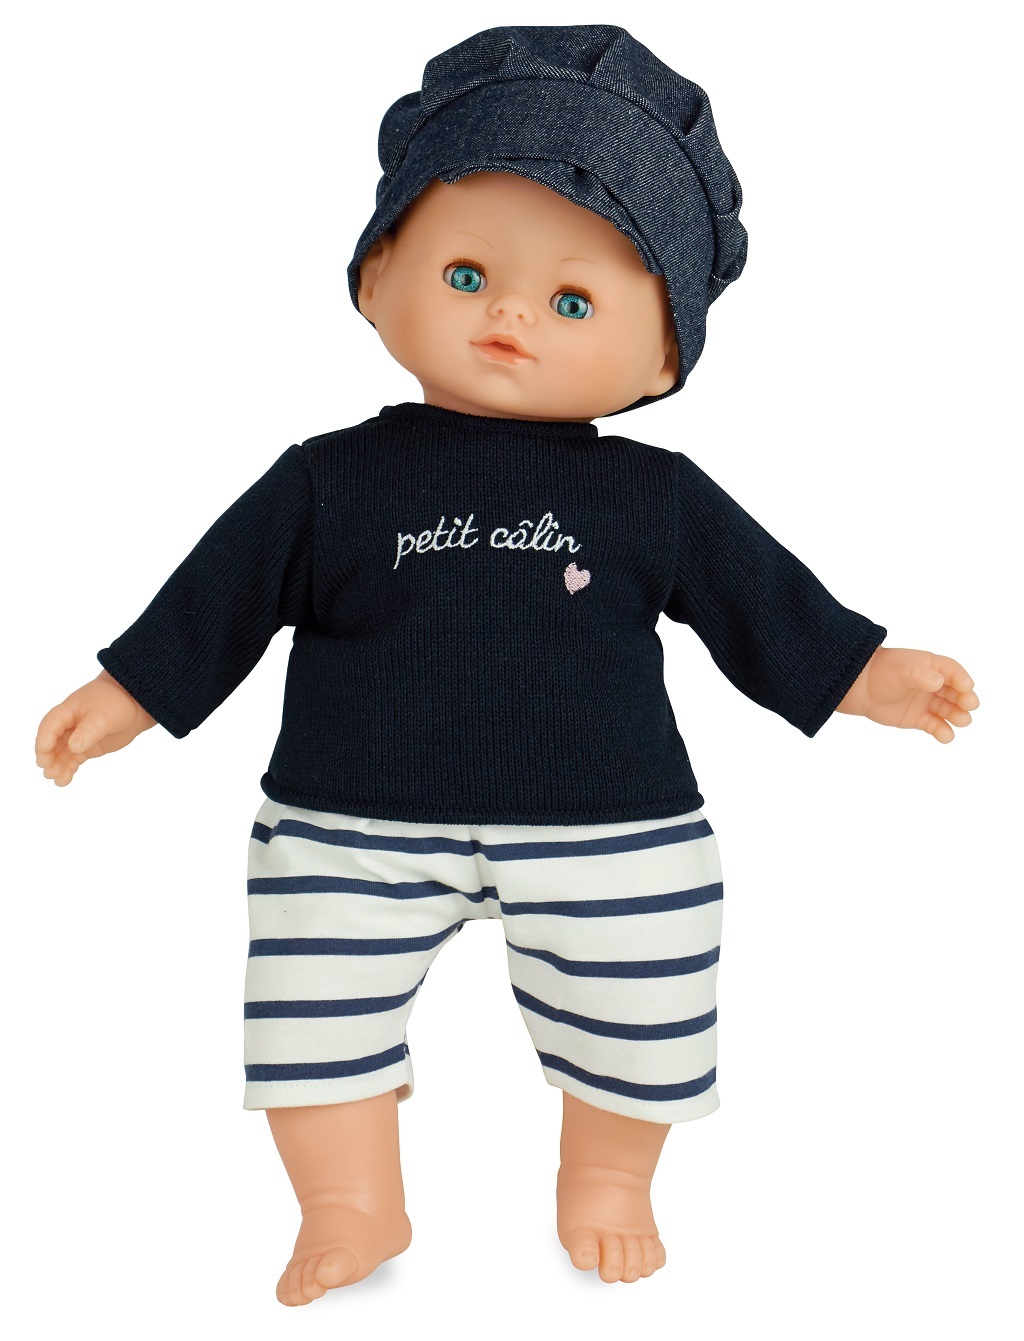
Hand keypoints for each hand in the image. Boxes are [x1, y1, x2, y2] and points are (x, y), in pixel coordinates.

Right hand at [35, 671, 155, 785]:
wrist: (136, 705)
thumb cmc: (116, 703)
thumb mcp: (102, 716)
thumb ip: (88, 731)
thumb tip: (73, 747)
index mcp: (67, 711)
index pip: (50, 726)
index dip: (45, 739)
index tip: (44, 754)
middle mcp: (68, 725)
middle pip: (52, 742)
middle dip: (48, 757)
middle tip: (49, 771)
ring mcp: (77, 737)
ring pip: (61, 754)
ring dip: (57, 766)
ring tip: (58, 780)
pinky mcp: (87, 747)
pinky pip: (73, 759)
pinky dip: (68, 769)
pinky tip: (64, 780)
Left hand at [837, 647, 977, 742]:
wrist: (860, 688)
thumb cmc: (882, 672)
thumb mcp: (902, 669)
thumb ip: (920, 675)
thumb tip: (937, 682)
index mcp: (932, 667)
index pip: (953, 672)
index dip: (961, 679)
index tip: (967, 687)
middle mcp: (935, 685)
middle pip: (956, 693)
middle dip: (965, 699)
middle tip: (969, 705)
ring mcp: (928, 702)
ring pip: (949, 711)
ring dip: (958, 716)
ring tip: (962, 720)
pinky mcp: (920, 719)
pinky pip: (936, 726)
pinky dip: (943, 732)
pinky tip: (946, 736)